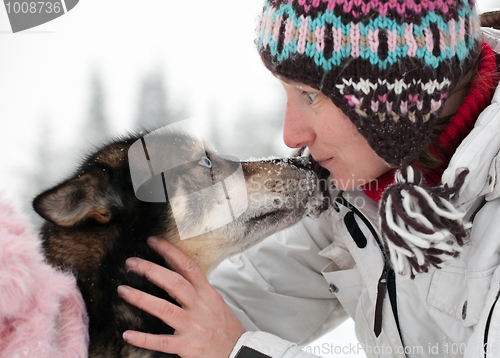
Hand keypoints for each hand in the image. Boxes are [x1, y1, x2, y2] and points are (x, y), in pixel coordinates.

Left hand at [117, 236, 245, 357]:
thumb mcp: (216, 302)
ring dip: (141, 298)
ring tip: (123, 290)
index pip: (188, 266)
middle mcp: (199, 306)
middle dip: (151, 270)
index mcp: (207, 293)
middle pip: (174, 283)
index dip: (170, 252)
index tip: (154, 241)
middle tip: (132, 263)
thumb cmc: (226, 328)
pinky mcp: (186, 346)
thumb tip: (178, 274)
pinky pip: (161, 342)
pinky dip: (144, 339)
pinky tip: (128, 334)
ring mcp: (192, 326)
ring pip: (164, 309)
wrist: (239, 354)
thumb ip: (198, 289)